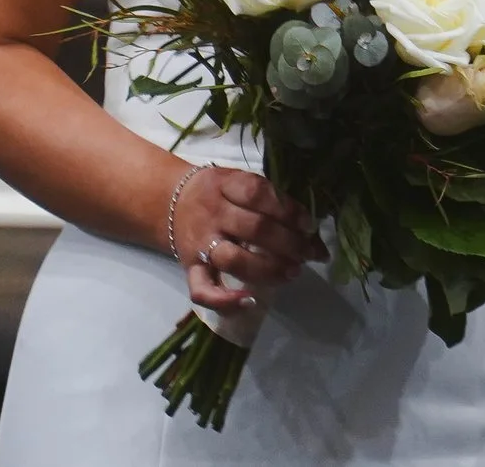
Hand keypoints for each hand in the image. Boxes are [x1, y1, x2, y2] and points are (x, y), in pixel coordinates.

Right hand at [171, 165, 322, 313]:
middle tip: (309, 253)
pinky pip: (201, 290)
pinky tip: (249, 301)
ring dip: (268, 269)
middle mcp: (213, 214)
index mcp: (226, 185)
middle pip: (254, 228)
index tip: (309, 224)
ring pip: (233, 259)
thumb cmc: (220, 193)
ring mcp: (200, 243)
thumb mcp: (241, 183)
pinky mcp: (191, 268)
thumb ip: (272, 201)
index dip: (288, 209)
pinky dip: (224, 301)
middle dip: (288, 243)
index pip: (259, 193)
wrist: (172, 201)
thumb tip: (312, 229)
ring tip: (292, 272)